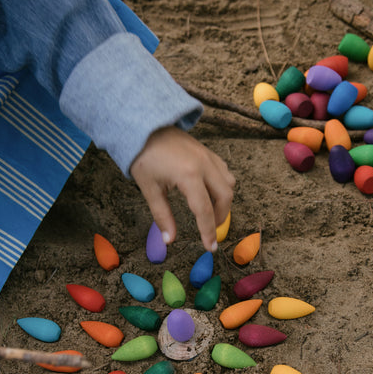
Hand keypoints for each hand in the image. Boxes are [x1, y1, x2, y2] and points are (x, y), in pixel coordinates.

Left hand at [130, 126, 234, 251]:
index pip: (204, 210)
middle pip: (225, 197)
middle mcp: (204, 165)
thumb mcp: (149, 189)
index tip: (210, 247)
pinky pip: (224, 172)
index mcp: (188, 176)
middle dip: (220, 217)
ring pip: (228, 184)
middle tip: (209, 230)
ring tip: (210, 213)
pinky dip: (222, 186)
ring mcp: (208, 157)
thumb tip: (170, 240)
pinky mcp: (208, 152)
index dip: (208, 231)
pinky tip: (210, 193)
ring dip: (223, 202)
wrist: (145, 126)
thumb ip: (162, 216)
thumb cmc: (144, 157)